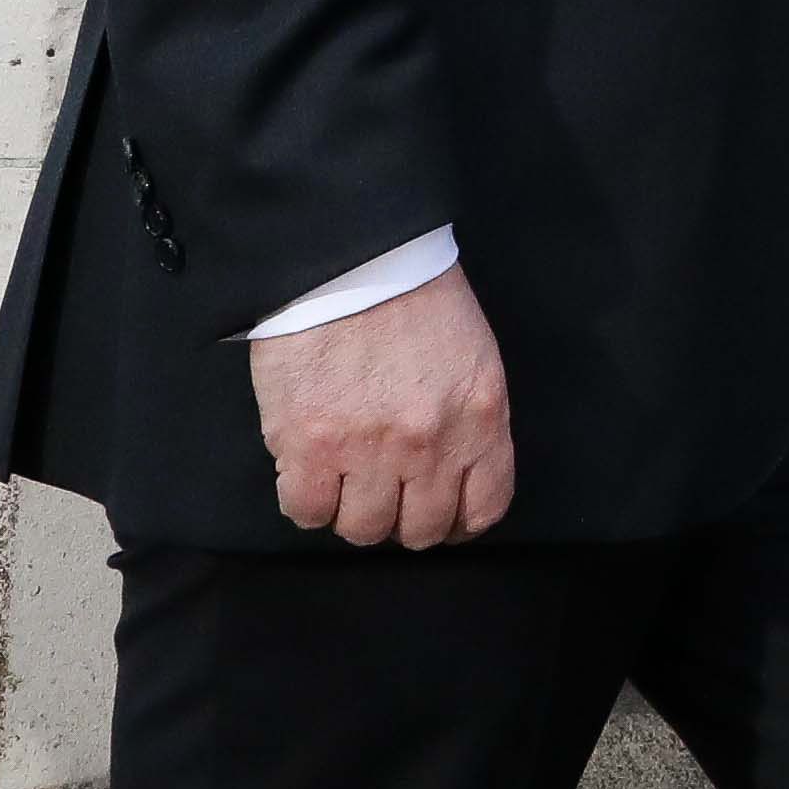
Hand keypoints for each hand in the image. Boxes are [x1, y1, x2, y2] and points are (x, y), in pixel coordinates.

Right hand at [248, 265, 517, 547]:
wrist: (351, 257)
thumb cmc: (413, 297)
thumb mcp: (472, 357)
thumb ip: (469, 420)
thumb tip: (453, 473)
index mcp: (481, 418)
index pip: (484, 508)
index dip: (458, 521)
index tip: (439, 512)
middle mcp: (431, 444)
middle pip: (422, 530)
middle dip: (403, 517)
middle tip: (384, 492)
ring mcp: (369, 450)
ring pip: (363, 529)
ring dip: (352, 510)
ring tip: (342, 478)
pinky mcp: (309, 445)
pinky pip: (306, 512)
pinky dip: (305, 501)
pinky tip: (306, 472)